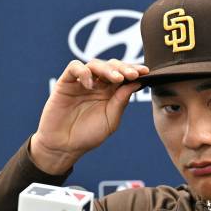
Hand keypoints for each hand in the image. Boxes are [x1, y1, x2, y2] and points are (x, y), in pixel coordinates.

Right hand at [30, 58, 148, 173]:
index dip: (134, 71)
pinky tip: (90, 84)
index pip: (124, 76)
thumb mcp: (111, 120)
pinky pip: (74, 67)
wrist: (64, 146)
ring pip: (95, 64)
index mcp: (111, 93)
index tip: (145, 72)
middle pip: (111, 66)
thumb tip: (136, 83)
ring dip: (108, 69)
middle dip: (124, 68)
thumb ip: (121, 102)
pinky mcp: (65, 83)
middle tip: (132, 74)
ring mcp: (81, 83)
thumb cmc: (88, 135)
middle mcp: (97, 85)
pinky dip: (83, 72)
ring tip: (117, 79)